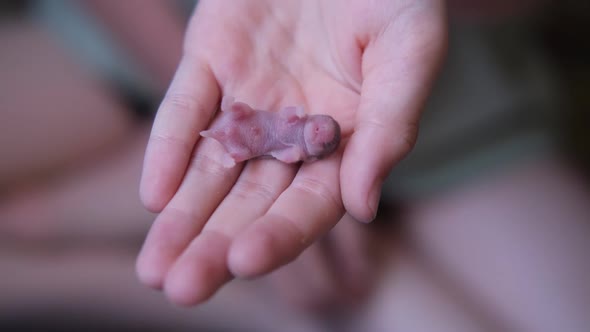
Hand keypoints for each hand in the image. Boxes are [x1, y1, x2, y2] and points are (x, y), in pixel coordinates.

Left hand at [136, 0, 445, 305]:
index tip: (246, 261)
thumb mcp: (409, 51)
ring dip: (183, 217)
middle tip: (180, 288)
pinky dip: (170, 149)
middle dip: (216, 245)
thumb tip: (363, 206)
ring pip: (212, 169)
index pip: (310, 202)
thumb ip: (392, 127)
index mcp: (344, 139)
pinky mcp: (211, 58)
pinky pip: (186, 110)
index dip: (280, 233)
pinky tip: (155, 195)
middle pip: (252, 200)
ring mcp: (248, 97)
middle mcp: (291, 130)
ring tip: (156, 268)